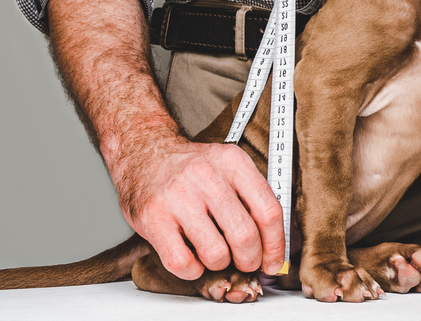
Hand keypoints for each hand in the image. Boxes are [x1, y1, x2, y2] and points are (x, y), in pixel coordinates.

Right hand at [113, 136, 285, 280]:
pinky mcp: (154, 216)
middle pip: (245, 237)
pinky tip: (189, 253)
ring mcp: (178, 196)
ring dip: (218, 263)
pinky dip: (192, 269)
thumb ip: (252, 199)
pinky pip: (184, 263)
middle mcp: (205, 175)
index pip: (268, 211)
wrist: (143, 151)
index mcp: (231, 161)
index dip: (276, 245)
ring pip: (216, 254)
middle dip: (248, 260)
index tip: (273, 260)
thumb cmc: (189, 168)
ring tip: (210, 249)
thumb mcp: (226, 166)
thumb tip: (275, 248)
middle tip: (242, 260)